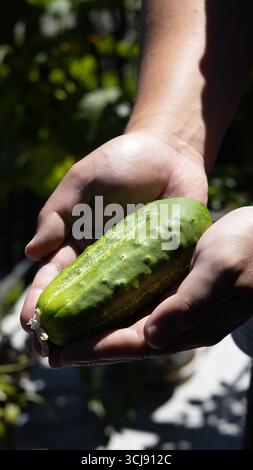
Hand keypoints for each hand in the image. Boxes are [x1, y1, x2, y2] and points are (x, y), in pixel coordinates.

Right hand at [20, 129, 206, 358]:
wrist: (169, 155)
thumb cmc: (120, 163)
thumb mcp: (82, 183)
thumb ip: (57, 213)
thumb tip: (32, 251)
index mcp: (76, 245)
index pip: (53, 279)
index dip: (39, 301)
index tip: (29, 324)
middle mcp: (102, 263)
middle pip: (79, 302)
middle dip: (62, 328)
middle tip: (49, 355)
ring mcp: (132, 269)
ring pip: (111, 308)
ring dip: (95, 334)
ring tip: (81, 357)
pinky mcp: (162, 269)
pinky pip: (149, 297)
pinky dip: (137, 318)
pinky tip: (128, 340)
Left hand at [47, 207, 252, 367]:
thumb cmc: (246, 249)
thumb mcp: (219, 271)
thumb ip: (188, 305)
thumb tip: (151, 338)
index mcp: (190, 326)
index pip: (134, 344)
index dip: (96, 350)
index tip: (61, 353)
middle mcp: (179, 323)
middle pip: (125, 341)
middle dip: (87, 346)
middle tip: (49, 348)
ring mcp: (176, 308)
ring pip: (127, 324)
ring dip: (94, 329)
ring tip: (63, 330)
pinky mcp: (173, 291)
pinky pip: (136, 305)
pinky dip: (111, 307)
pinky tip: (92, 301)